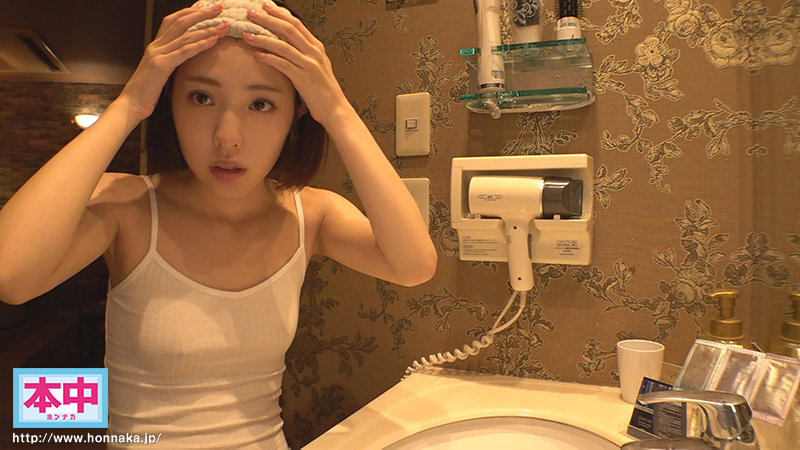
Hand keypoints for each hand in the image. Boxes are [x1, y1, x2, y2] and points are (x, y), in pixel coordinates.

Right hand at [117, 5, 228, 123]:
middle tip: (218, 7)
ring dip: (207, 29)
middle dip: (201, 13)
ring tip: (223, 25)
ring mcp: (157, 54)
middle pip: (180, 22)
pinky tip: (213, 41)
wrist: (130, 105)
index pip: (172, 21)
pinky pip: (184, 52)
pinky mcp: (161, 66)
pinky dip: (200, 45)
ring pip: (185, 35)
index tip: (205, 7)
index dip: (189, 12)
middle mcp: (155, 47)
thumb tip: (184, 60)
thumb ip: (170, 63)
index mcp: (155, 47)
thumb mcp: (159, 74)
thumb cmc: (145, 93)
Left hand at [243, 3, 351, 126]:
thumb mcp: (316, 66)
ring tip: (247, 34)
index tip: (265, 6)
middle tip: (251, 13)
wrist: (335, 109)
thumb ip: (303, 54)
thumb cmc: (323, 90)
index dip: (279, 13)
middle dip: (268, 19)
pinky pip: (283, 65)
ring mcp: (310, 65)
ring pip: (283, 46)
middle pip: (288, 29)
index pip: (296, 24)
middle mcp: (314, 52)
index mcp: (316, 47)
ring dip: (263, 39)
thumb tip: (285, 44)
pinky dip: (269, 58)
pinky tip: (257, 55)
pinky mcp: (304, 79)